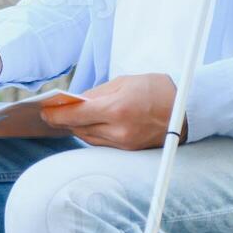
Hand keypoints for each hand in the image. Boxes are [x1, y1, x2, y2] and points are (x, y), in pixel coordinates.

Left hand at [38, 74, 187, 149]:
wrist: (188, 109)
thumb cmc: (156, 89)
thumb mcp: (124, 82)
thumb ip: (97, 93)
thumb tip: (76, 101)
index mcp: (117, 109)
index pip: (76, 115)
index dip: (56, 114)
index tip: (44, 111)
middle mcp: (119, 131)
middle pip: (79, 129)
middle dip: (64, 121)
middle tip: (51, 112)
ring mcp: (125, 143)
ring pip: (89, 138)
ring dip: (77, 128)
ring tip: (66, 118)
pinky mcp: (130, 150)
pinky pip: (103, 143)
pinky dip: (92, 134)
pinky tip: (87, 125)